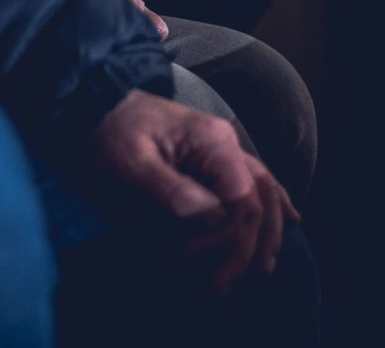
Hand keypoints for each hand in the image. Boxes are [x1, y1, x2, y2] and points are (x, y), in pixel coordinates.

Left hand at [88, 90, 298, 290]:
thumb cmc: (109, 131)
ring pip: (264, 190)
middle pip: (260, 198)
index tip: (195, 257)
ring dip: (266, 230)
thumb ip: (172, 190)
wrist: (95, 101)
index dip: (230, 237)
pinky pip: (254, 180)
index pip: (243, 199)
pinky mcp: (212, 155)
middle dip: (249, 245)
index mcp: (211, 141)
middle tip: (223, 284)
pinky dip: (271, 202)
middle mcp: (225, 142)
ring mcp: (221, 147)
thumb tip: (214, 221)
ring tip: (261, 267)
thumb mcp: (131, 161)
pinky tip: (289, 219)